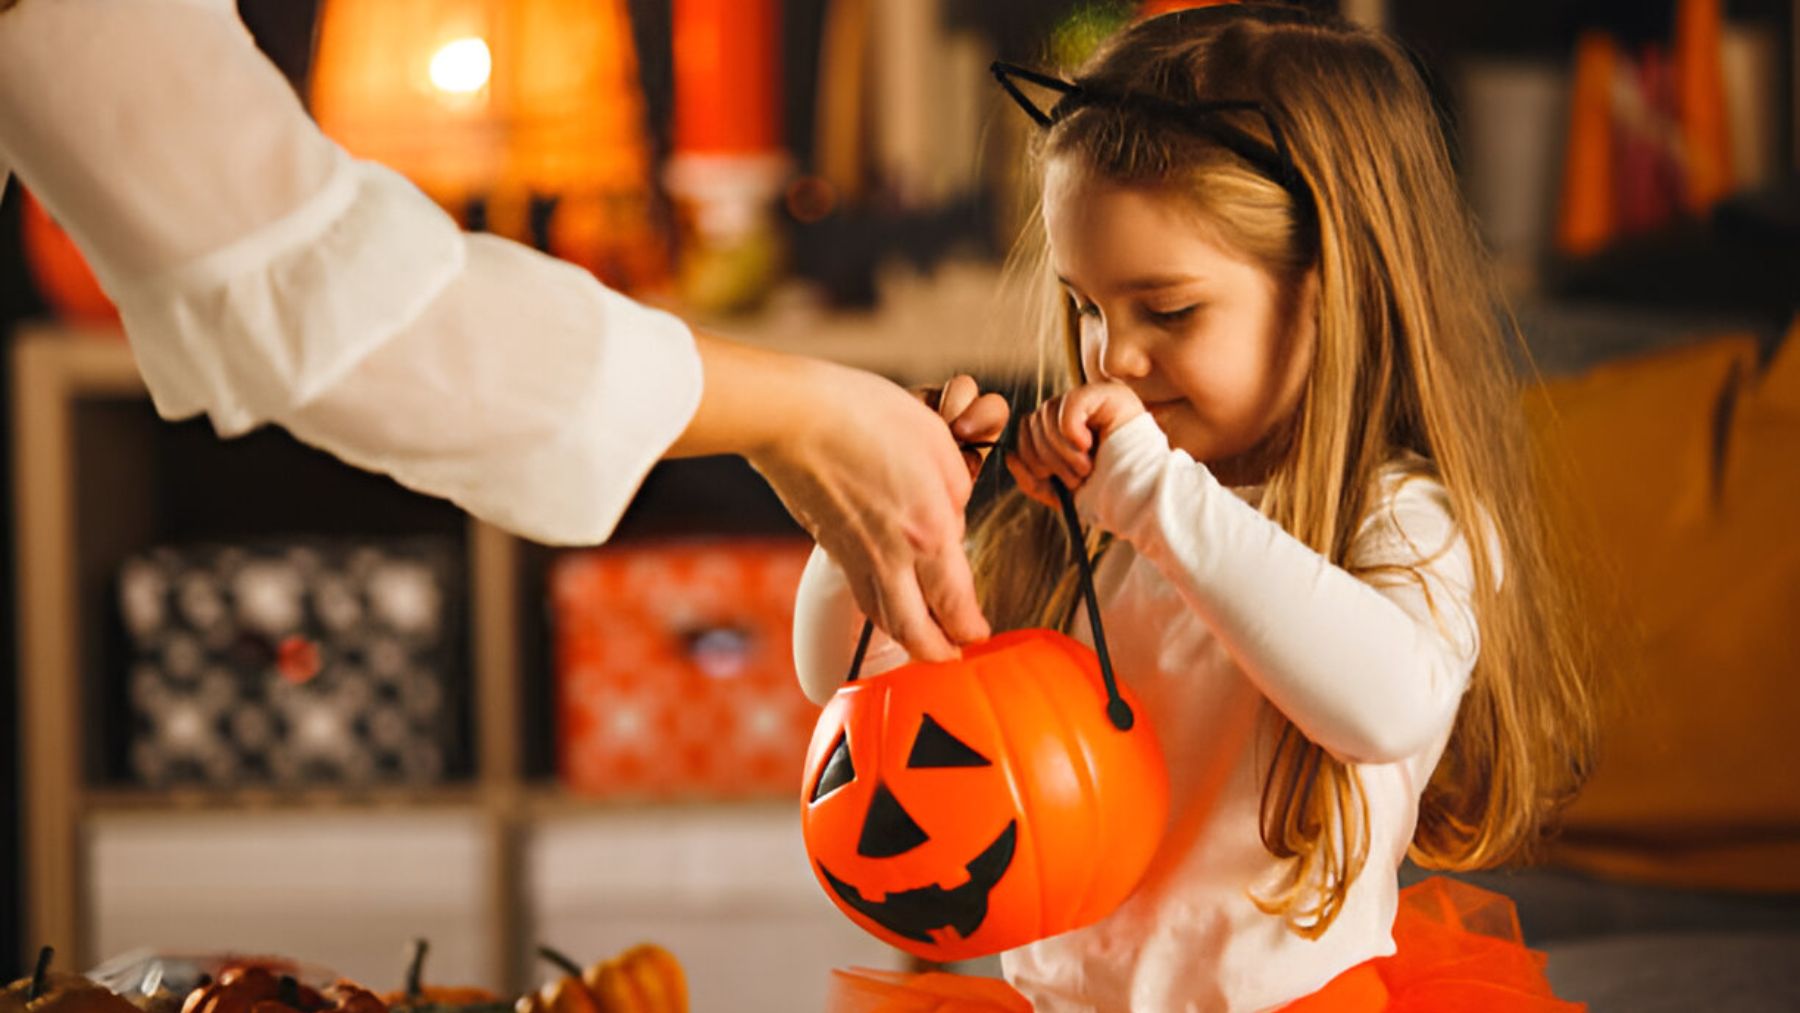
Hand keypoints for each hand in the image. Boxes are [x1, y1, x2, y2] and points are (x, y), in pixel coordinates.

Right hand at [746, 361, 991, 660]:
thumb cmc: (867, 416)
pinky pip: (862, 593)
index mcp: (928, 532)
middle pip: (916, 630)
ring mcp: (856, 555)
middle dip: (937, 654)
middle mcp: (892, 556)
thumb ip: (954, 492)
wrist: (795, 417)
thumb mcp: (937, 445)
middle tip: (952, 659)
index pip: (956, 603)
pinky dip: (880, 610)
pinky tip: (887, 602)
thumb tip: (952, 520)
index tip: (981, 634)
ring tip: (923, 640)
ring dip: (907, 637)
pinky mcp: (831, 546)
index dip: (971, 629)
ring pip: (884, 617)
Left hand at [1008, 381, 1144, 508]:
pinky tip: (1088, 446)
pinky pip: (1071, 402)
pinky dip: (1071, 429)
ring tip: (1085, 469)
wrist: (1142, 500)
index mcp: (1066, 428)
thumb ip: (1031, 477)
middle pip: (1035, 419)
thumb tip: (1009, 455)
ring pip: (1048, 412)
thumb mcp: (1059, 491)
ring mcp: (1095, 399)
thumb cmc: (1108, 496)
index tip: (1049, 477)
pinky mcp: (1110, 394)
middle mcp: (1079, 410)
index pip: (1028, 426)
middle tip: (1074, 478)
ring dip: (1061, 450)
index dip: (1029, 453)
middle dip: (1046, 456)